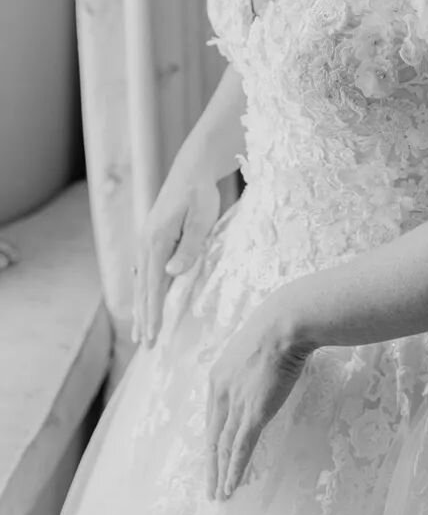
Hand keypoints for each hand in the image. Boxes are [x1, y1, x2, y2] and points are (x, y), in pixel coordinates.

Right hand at [132, 173, 220, 347]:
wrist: (192, 168)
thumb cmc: (200, 193)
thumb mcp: (201, 218)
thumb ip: (189, 246)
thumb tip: (171, 274)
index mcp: (157, 241)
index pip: (153, 286)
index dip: (153, 313)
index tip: (152, 337)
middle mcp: (146, 243)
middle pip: (143, 288)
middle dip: (144, 318)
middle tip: (144, 346)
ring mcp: (146, 240)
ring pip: (141, 281)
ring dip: (141, 307)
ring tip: (139, 332)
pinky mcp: (151, 237)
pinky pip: (143, 270)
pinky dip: (143, 289)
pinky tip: (142, 299)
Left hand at [205, 294, 312, 500]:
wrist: (284, 323)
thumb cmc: (276, 326)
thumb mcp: (254, 345)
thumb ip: (252, 361)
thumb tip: (264, 365)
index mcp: (219, 375)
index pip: (214, 415)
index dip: (215, 437)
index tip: (215, 453)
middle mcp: (221, 392)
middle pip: (213, 435)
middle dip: (211, 463)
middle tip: (211, 485)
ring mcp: (236, 403)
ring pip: (223, 446)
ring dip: (221, 473)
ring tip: (220, 493)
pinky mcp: (253, 412)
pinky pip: (240, 448)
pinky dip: (234, 470)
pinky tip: (231, 485)